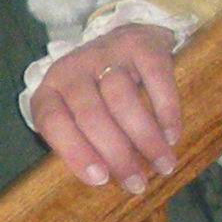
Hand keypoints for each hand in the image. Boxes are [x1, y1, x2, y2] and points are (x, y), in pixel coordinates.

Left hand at [31, 23, 182, 195]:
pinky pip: (154, 78)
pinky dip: (165, 110)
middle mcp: (71, 69)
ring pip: (122, 98)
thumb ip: (83, 142)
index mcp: (50, 91)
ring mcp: (104, 53)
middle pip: (91, 115)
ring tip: (163, 164)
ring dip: (145, 138)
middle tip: (138, 183)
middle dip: (117, 154)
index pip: (53, 122)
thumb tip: (108, 181)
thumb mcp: (77, 114)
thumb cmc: (98, 93)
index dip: (75, 152)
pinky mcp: (139, 44)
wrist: (127, 38)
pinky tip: (171, 135)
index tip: (100, 179)